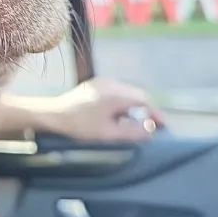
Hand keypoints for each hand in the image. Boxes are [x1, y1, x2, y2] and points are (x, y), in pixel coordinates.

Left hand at [35, 78, 163, 143]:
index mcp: (116, 94)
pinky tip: (118, 118)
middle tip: (151, 128)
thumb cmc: (79, 126)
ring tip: (134, 125)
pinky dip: (123, 104)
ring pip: (127, 94)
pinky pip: (117, 93)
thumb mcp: (108, 134)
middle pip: (137, 96)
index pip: (145, 101)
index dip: (156, 114)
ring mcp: (103, 82)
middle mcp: (111, 84)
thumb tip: (151, 133)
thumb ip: (132, 133)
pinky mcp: (96, 85)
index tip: (164, 126)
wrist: (53, 116)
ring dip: (134, 108)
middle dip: (146, 112)